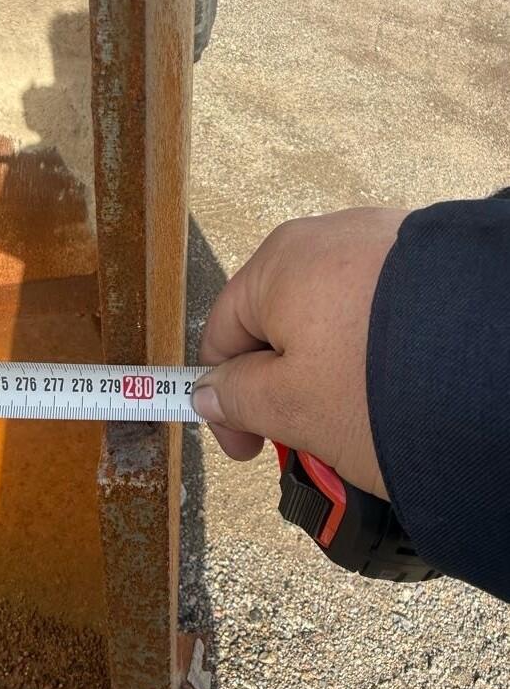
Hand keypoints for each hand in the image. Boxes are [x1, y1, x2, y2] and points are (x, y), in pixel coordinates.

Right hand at [193, 207, 410, 500]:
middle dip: (287, 391)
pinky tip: (402, 389)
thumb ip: (237, 398)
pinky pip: (381, 315)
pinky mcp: (432, 263)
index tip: (248, 449)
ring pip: (334, 325)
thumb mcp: (291, 406)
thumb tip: (209, 393)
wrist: (504, 367)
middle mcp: (329, 239)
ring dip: (334, 379)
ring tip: (367, 423)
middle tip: (313, 439)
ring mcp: (386, 244)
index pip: (223, 334)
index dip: (223, 398)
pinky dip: (378, 356)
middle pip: (281, 327)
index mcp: (280, 264)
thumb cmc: (380, 386)